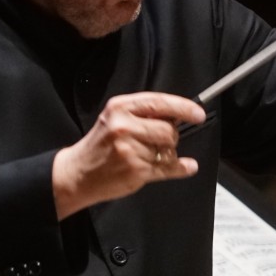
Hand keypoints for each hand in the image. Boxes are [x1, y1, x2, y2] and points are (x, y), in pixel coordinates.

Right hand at [52, 92, 204, 219]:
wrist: (77, 173)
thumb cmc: (100, 146)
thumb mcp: (115, 119)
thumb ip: (144, 114)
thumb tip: (180, 115)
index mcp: (120, 108)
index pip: (160, 102)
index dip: (183, 107)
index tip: (198, 113)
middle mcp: (124, 126)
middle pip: (169, 129)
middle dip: (171, 137)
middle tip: (159, 142)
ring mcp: (129, 149)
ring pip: (169, 150)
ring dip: (166, 155)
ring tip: (148, 156)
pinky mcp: (135, 170)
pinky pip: (168, 168)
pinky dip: (180, 168)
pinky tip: (186, 167)